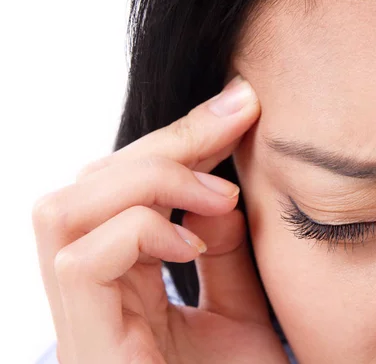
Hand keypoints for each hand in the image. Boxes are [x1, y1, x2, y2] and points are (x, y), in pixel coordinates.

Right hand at [32, 76, 288, 363]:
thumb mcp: (240, 307)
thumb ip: (222, 249)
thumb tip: (217, 187)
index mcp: (126, 279)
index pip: (129, 185)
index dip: (181, 137)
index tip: (240, 103)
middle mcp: (93, 291)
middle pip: (94, 181)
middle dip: (168, 141)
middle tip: (236, 117)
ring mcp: (83, 319)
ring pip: (67, 207)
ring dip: (147, 179)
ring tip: (216, 193)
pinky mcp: (86, 345)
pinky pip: (80, 261)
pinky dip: (137, 233)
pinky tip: (188, 247)